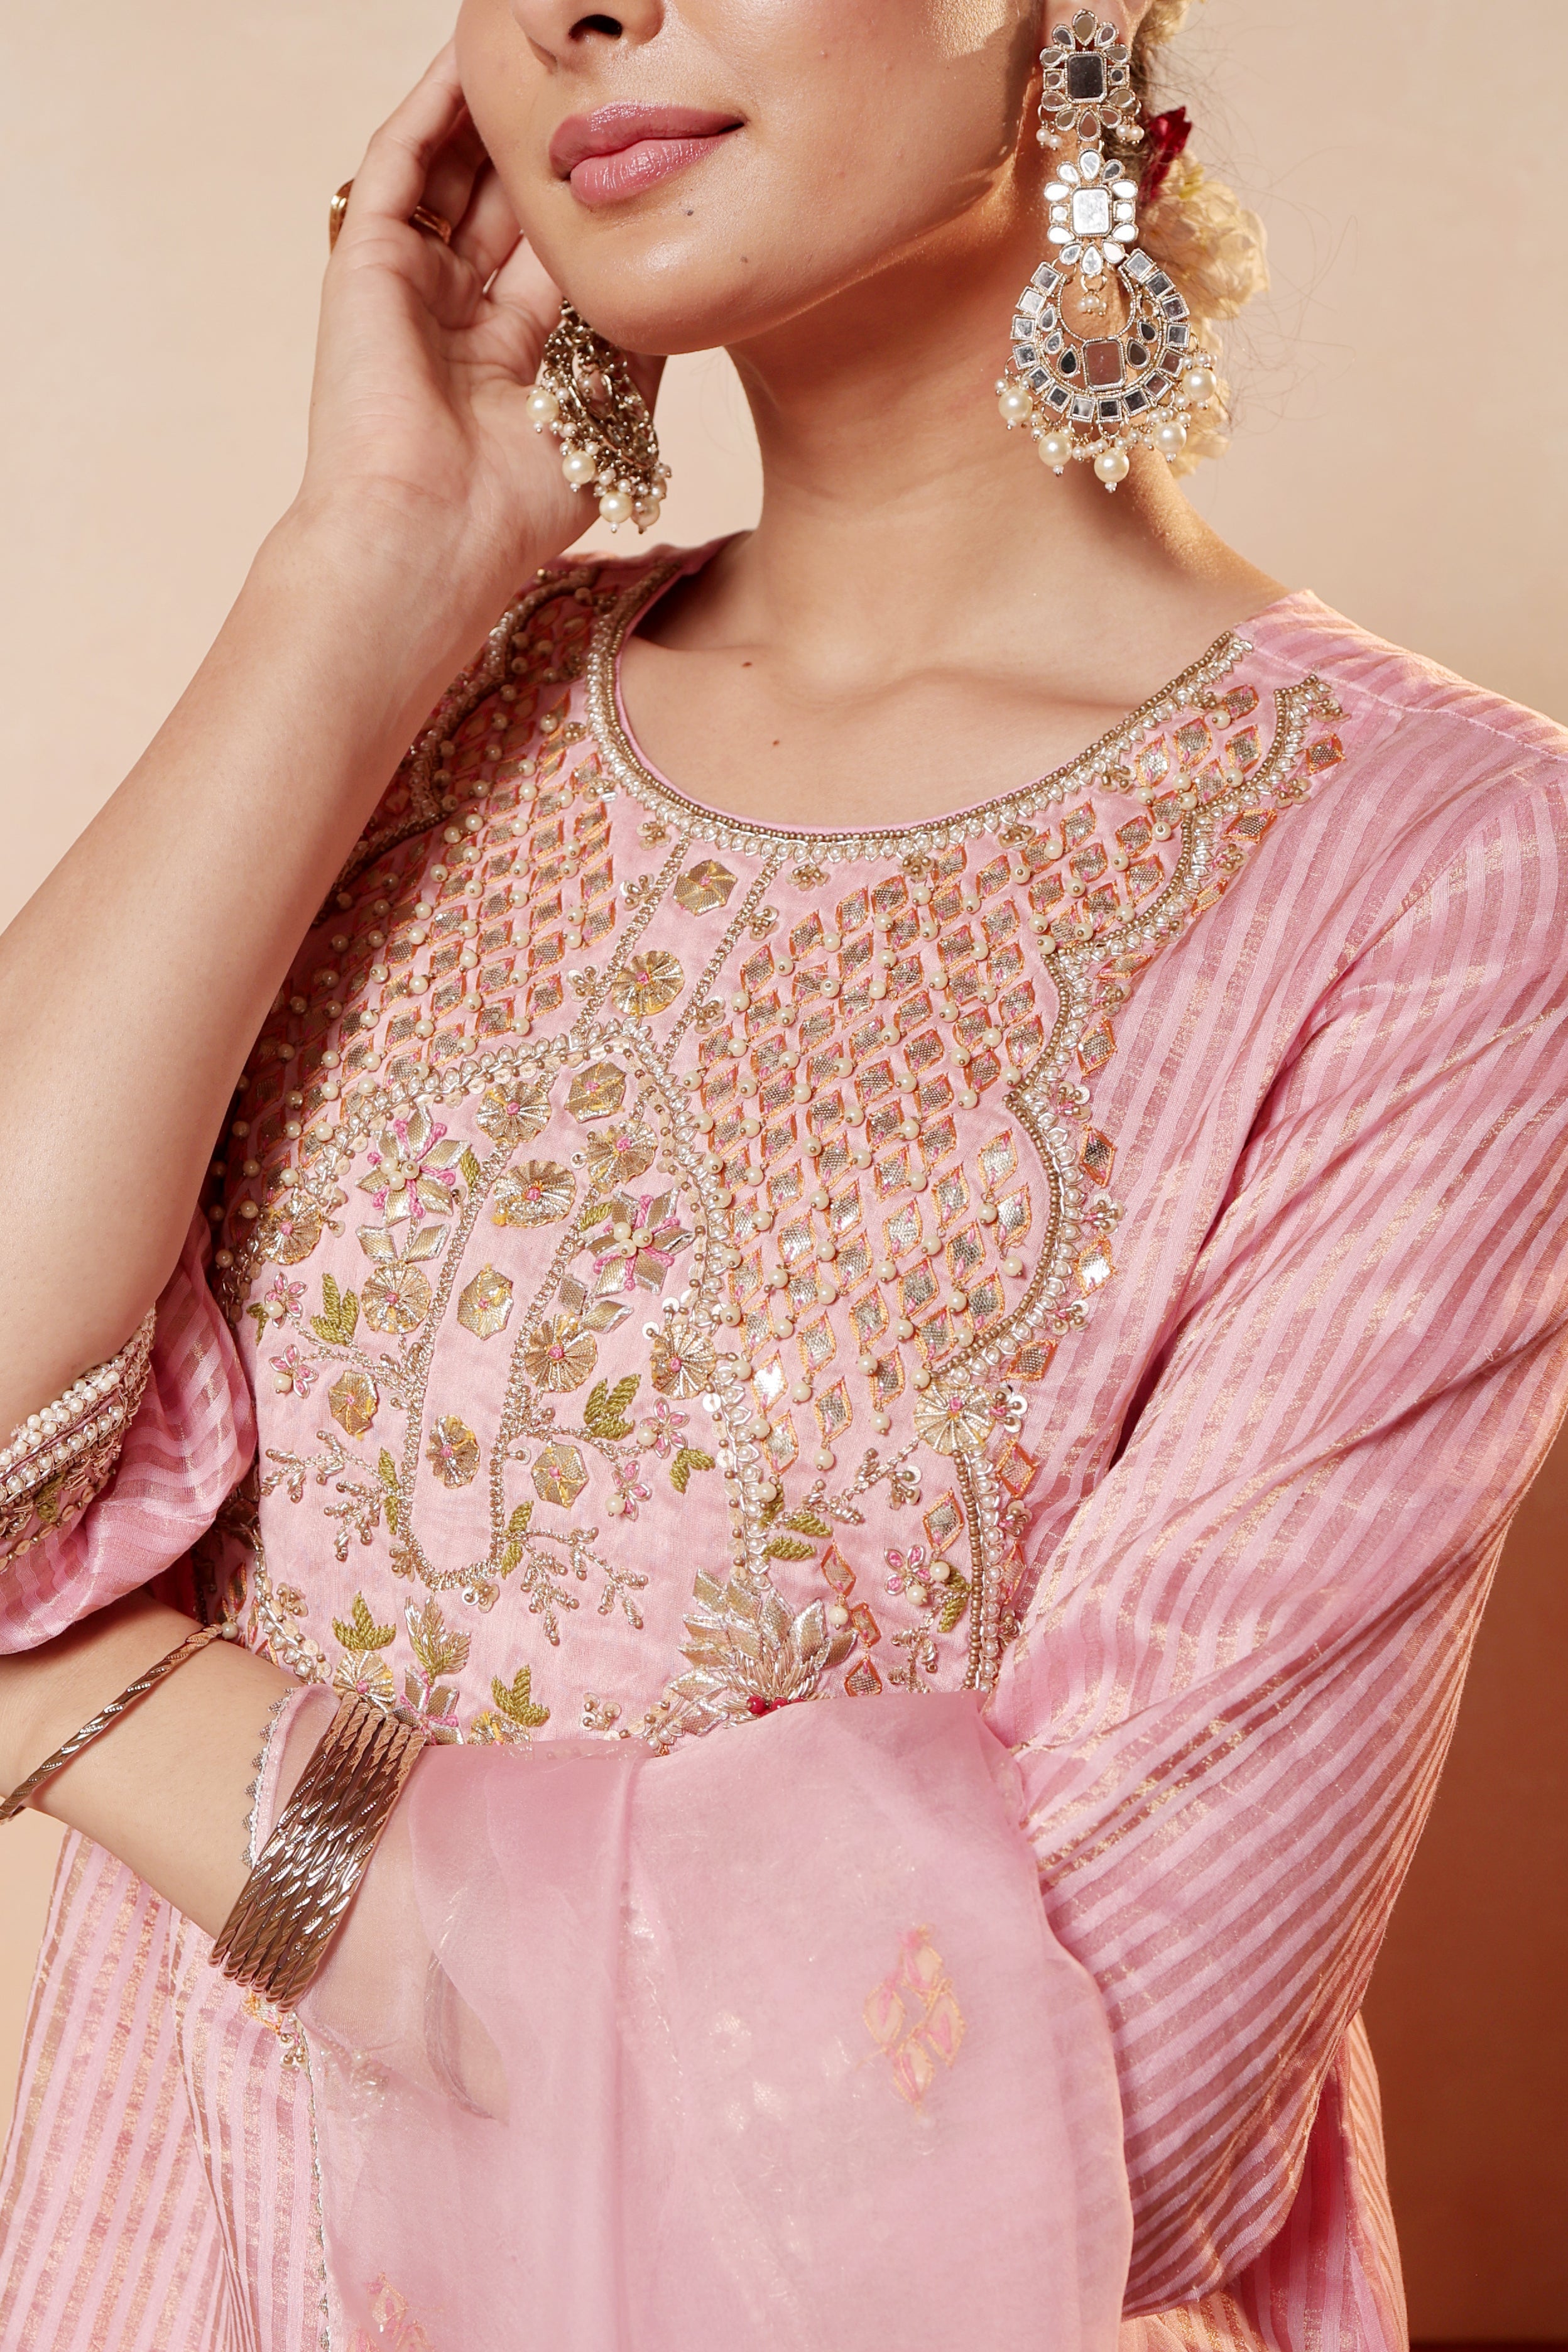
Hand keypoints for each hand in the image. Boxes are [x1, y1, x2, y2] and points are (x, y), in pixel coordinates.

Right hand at [293, 46, 661, 636]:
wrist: (427, 540)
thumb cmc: (514, 510)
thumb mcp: (610, 421)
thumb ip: (638, 343)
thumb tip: (688, 278)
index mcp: (515, 359)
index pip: (556, 252)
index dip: (590, 198)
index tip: (638, 139)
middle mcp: (461, 317)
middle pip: (507, 202)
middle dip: (543, 139)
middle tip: (587, 74)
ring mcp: (410, 287)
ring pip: (453, 171)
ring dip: (489, 108)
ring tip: (525, 47)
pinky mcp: (366, 264)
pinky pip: (400, 163)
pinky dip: (430, 108)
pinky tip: (466, 57)